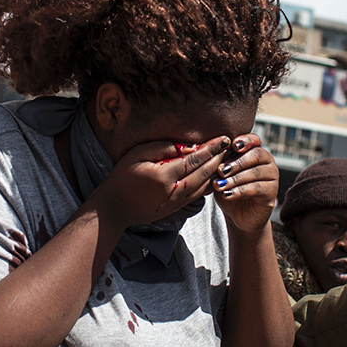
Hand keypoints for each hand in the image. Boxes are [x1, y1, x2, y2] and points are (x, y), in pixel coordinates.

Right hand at [91, 137, 231, 229]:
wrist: (115, 208)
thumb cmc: (122, 177)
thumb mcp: (137, 155)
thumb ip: (163, 148)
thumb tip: (188, 146)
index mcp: (165, 176)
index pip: (194, 159)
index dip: (211, 148)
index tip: (223, 138)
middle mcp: (175, 190)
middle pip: (204, 172)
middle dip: (219, 158)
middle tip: (231, 145)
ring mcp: (178, 201)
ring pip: (205, 185)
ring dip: (218, 171)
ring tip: (227, 158)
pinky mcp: (177, 207)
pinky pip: (200, 194)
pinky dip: (210, 183)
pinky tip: (215, 174)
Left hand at [212, 135, 279, 237]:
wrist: (237, 215)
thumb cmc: (228, 189)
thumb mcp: (220, 175)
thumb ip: (219, 163)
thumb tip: (211, 153)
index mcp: (255, 152)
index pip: (254, 140)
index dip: (245, 140)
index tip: (233, 145)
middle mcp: (267, 162)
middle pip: (256, 155)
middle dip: (236, 162)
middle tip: (220, 170)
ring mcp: (272, 177)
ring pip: (256, 173)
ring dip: (235, 178)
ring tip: (220, 185)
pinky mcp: (272, 193)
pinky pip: (257, 188)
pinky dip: (240, 191)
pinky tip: (227, 194)